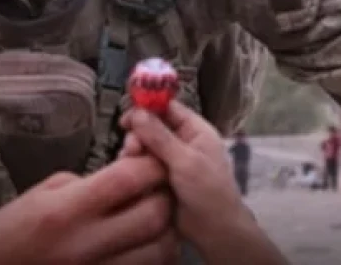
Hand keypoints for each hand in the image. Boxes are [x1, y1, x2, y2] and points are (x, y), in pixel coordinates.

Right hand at [0, 156, 178, 264]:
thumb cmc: (16, 225)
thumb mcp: (49, 190)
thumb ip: (95, 183)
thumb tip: (134, 175)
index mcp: (67, 209)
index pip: (128, 179)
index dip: (152, 164)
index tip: (156, 157)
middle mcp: (85, 243)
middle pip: (154, 216)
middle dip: (165, 195)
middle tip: (159, 188)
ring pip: (159, 252)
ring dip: (166, 231)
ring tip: (156, 219)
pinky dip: (155, 257)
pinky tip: (146, 245)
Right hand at [120, 102, 286, 264]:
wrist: (214, 231)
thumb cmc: (208, 192)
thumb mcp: (185, 162)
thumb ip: (160, 137)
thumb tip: (137, 112)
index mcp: (195, 130)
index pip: (168, 108)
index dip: (147, 109)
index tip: (126, 119)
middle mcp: (183, 142)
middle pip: (151, 127)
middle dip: (138, 137)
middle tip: (132, 151)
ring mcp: (171, 161)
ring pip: (144, 148)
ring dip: (135, 154)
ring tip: (131, 165)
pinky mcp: (161, 179)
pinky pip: (143, 167)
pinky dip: (135, 169)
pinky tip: (130, 177)